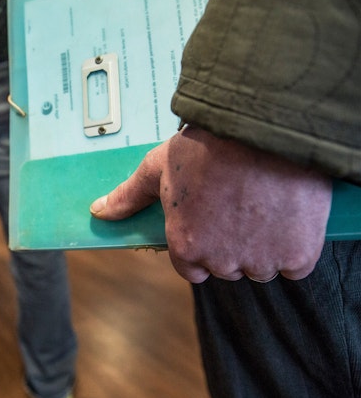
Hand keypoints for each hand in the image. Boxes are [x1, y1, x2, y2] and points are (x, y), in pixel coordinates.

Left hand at [89, 126, 332, 282]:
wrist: (264, 128)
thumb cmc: (207, 145)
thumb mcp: (157, 168)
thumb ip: (128, 196)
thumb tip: (98, 212)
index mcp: (185, 245)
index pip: (192, 270)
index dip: (201, 247)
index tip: (213, 225)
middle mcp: (220, 260)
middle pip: (226, 268)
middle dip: (231, 244)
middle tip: (240, 207)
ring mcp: (261, 259)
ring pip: (262, 268)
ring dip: (265, 247)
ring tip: (265, 207)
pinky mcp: (299, 254)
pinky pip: (296, 265)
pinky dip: (296, 247)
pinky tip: (290, 218)